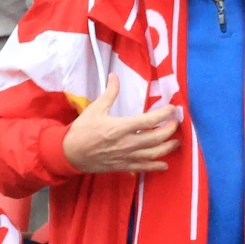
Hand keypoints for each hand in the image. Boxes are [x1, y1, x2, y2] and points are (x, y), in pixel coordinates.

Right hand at [62, 74, 179, 173]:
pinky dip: (156, 166)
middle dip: (170, 129)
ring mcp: (125, 157)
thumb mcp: (94, 109)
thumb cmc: (81, 131)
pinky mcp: (122, 166)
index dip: (165, 113)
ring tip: (176, 142)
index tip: (172, 108)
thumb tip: (115, 75)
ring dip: (168, 147)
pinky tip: (164, 164)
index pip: (150, 120)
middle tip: (175, 123)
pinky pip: (143, 168)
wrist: (68, 154)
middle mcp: (126, 143)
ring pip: (154, 154)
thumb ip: (110, 93)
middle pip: (157, 137)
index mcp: (120, 127)